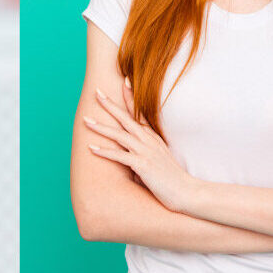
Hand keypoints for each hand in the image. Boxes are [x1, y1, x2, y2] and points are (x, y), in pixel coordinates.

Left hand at [84, 79, 193, 212]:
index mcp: (153, 138)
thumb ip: (147, 153)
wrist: (188, 193)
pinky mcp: (142, 165)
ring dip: (100, 127)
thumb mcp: (161, 159)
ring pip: (119, 134)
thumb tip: (134, 156)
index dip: (130, 97)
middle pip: (126, 118)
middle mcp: (149, 141)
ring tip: (85, 121)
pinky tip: (91, 148)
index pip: (140, 113)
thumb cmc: (173, 179)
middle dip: (109, 105)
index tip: (123, 80)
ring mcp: (145, 152)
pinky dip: (104, 151)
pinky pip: (119, 156)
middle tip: (96, 92)